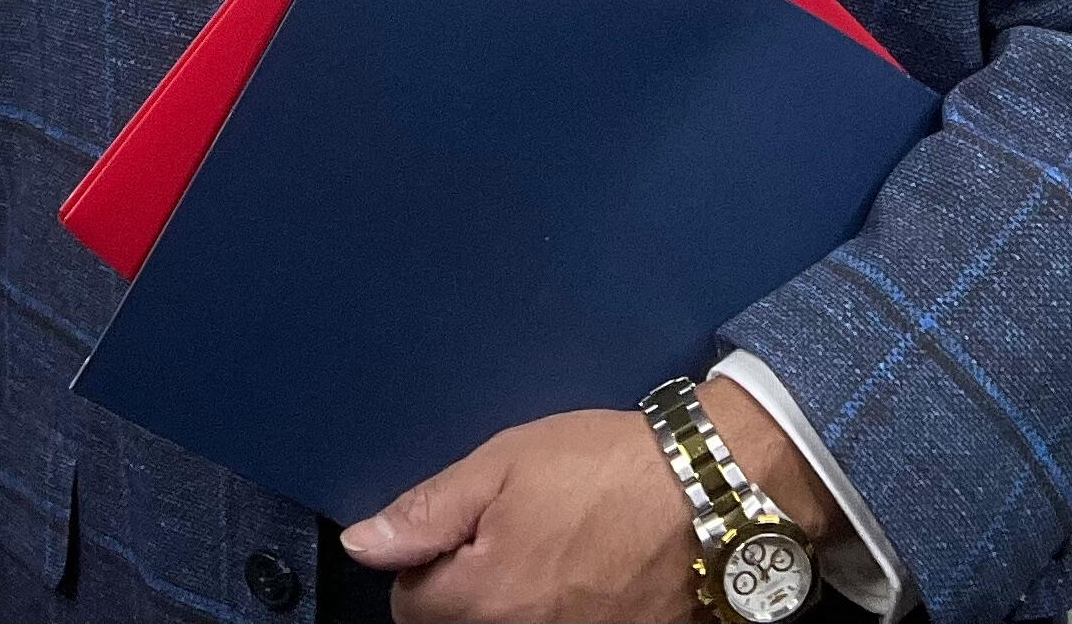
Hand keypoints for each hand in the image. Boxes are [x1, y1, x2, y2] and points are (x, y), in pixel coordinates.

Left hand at [337, 381, 840, 623]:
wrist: (707, 495)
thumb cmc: (605, 469)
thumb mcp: (505, 463)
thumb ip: (429, 510)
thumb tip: (364, 543)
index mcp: (482, 599)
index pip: (409, 604)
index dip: (427, 558)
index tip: (462, 527)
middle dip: (466, 588)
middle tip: (509, 535)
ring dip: (511, 602)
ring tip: (551, 552)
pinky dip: (556, 611)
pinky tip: (581, 577)